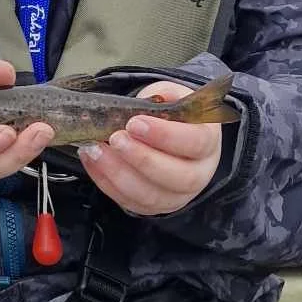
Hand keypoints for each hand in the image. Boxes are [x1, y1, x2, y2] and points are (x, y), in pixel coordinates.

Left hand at [78, 80, 222, 216]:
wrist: (170, 135)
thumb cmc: (172, 117)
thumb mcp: (172, 96)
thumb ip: (163, 96)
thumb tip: (148, 100)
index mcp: (208, 142)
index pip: (194, 143)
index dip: (165, 135)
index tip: (136, 122)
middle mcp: (198, 173)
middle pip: (176, 176)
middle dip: (141, 158)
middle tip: (115, 139)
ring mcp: (176, 195)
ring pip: (150, 195)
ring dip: (118, 173)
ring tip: (96, 150)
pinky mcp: (153, 206)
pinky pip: (129, 201)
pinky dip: (106, 182)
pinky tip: (93, 161)